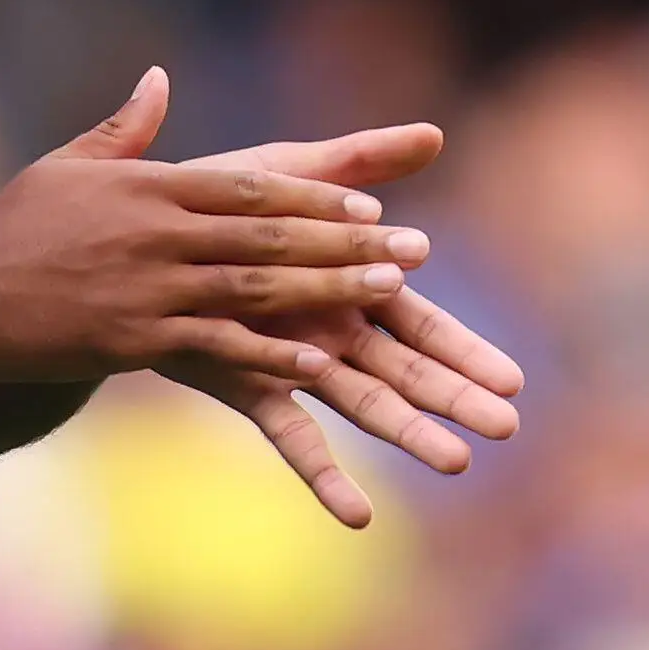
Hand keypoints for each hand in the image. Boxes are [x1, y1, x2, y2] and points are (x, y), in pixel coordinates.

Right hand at [0, 70, 433, 390]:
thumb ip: (126, 127)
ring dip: (327, 292)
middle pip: (269, 238)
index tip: (368, 206)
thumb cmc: (12, 229)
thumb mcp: (68, 165)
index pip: (249, 189)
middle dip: (345, 243)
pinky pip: (215, 347)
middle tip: (410, 251)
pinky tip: (317, 365)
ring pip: (255, 290)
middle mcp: (158, 234)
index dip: (314, 200)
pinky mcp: (132, 340)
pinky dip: (268, 354)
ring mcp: (148, 288)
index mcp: (149, 187)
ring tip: (386, 297)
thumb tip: (160, 78)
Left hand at [160, 123, 524, 531]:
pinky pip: (294, 438)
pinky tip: (359, 515)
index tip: (512, 377)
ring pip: (365, 406)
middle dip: (456, 397)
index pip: (423, 322)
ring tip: (457, 463)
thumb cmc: (221, 202)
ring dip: (410, 435)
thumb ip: (358, 160)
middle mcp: (334, 329)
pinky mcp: (253, 387)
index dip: (464, 348)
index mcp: (352, 282)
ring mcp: (297, 364)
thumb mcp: (291, 173)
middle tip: (507, 427)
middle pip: (407, 371)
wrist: (136, 239)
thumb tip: (433, 134)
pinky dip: (325, 476)